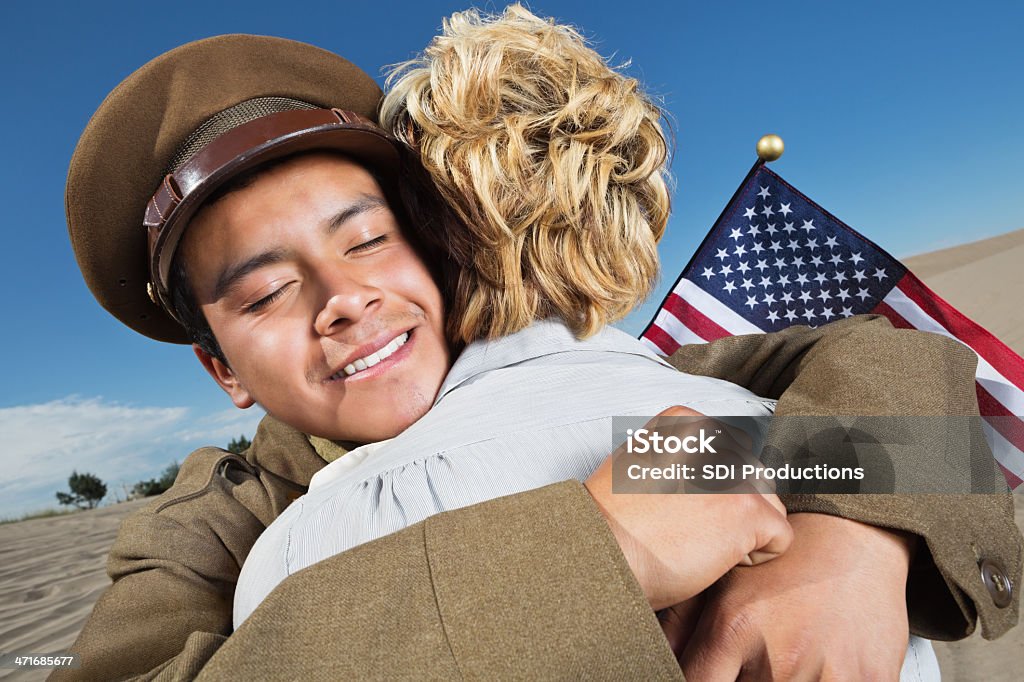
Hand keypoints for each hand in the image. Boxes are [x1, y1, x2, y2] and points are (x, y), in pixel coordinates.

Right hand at [584, 407, 792, 609]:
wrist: (601, 552)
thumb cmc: (611, 522)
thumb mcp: (638, 462)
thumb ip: (678, 455)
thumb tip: (706, 472)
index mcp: (685, 421)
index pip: (732, 450)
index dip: (715, 487)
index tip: (684, 506)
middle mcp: (714, 437)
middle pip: (754, 476)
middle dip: (735, 508)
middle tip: (695, 531)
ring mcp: (733, 473)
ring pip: (771, 506)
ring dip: (747, 531)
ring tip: (702, 544)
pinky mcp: (748, 511)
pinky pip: (780, 537)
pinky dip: (756, 558)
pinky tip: (715, 559)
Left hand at [679, 512, 915, 680]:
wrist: (853, 542)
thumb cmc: (785, 567)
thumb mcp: (727, 587)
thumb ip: (687, 628)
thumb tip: (662, 656)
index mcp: (735, 629)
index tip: (706, 676)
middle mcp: (779, 655)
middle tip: (755, 663)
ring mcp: (826, 673)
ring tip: (787, 662)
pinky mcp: (870, 681)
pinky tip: (819, 667)